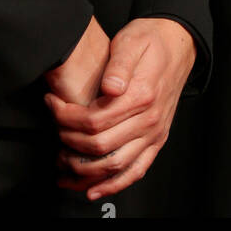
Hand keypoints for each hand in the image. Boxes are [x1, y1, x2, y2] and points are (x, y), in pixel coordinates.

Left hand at [45, 17, 195, 198]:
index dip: (66, 117)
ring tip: (62, 162)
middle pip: (99, 145)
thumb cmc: (151, 41)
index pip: (94, 120)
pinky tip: (93, 190)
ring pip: (115, 165)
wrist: (178, 44)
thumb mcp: (131, 41)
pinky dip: (114, 186)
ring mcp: (155, 133)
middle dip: (68, 141)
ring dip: (84, 170)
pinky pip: (136, 171)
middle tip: (54, 128)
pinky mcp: (157, 140)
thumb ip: (119, 64)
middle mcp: (150, 119)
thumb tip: (110, 87)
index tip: (52, 104)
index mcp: (141, 95)